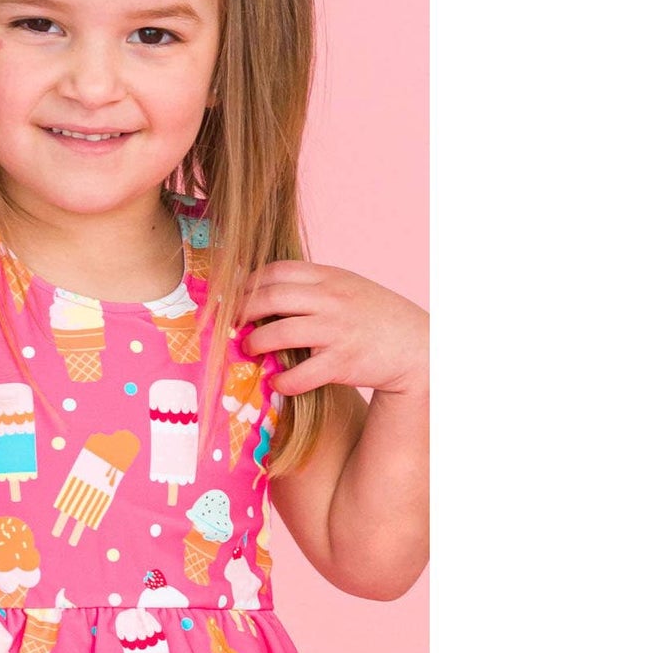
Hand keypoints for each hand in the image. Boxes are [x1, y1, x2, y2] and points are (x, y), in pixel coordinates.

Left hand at [238, 262, 426, 398]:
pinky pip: (299, 374)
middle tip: (234, 324)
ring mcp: (336, 331)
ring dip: (255, 344)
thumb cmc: (377, 317)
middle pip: (270, 298)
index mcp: (331, 278)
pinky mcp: (342, 362)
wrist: (418, 346)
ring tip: (250, 349)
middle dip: (242, 312)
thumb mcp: (349, 288)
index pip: (278, 271)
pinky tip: (277, 382)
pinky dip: (282, 381)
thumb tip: (266, 291)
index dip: (250, 283)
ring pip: (279, 334)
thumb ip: (314, 287)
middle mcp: (332, 300)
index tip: (236, 296)